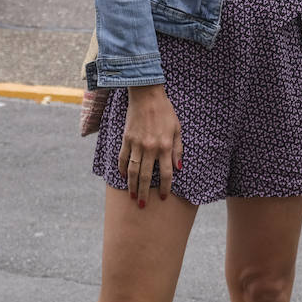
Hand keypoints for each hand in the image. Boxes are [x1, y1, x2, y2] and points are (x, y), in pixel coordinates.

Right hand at [119, 85, 182, 206]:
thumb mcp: (177, 128)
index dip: (166, 187)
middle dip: (145, 193)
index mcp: (165, 146)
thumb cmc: (165, 111)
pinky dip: (122, 169)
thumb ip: (178, 149)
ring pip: (133, 171)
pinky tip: (124, 177)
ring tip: (133, 196)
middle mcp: (150, 148)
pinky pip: (123, 158)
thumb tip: (179, 168)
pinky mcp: (126, 139)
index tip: (164, 197)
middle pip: (147, 176)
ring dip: (132, 186)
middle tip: (143, 205)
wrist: (147, 95)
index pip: (166, 173)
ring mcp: (137, 144)